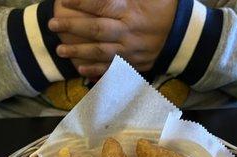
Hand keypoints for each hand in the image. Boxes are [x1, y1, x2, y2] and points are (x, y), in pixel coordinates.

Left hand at [49, 0, 176, 77]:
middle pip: (96, 29)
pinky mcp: (134, 64)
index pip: (102, 4)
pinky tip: (80, 69)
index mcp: (132, 10)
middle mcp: (130, 32)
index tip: (64, 0)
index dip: (82, 2)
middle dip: (72, 27)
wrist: (185, 36)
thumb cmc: (165, 7)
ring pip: (101, 52)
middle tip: (52, 24)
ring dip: (79, 52)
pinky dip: (95, 70)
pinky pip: (111, 69)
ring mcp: (131, 51)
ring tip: (60, 50)